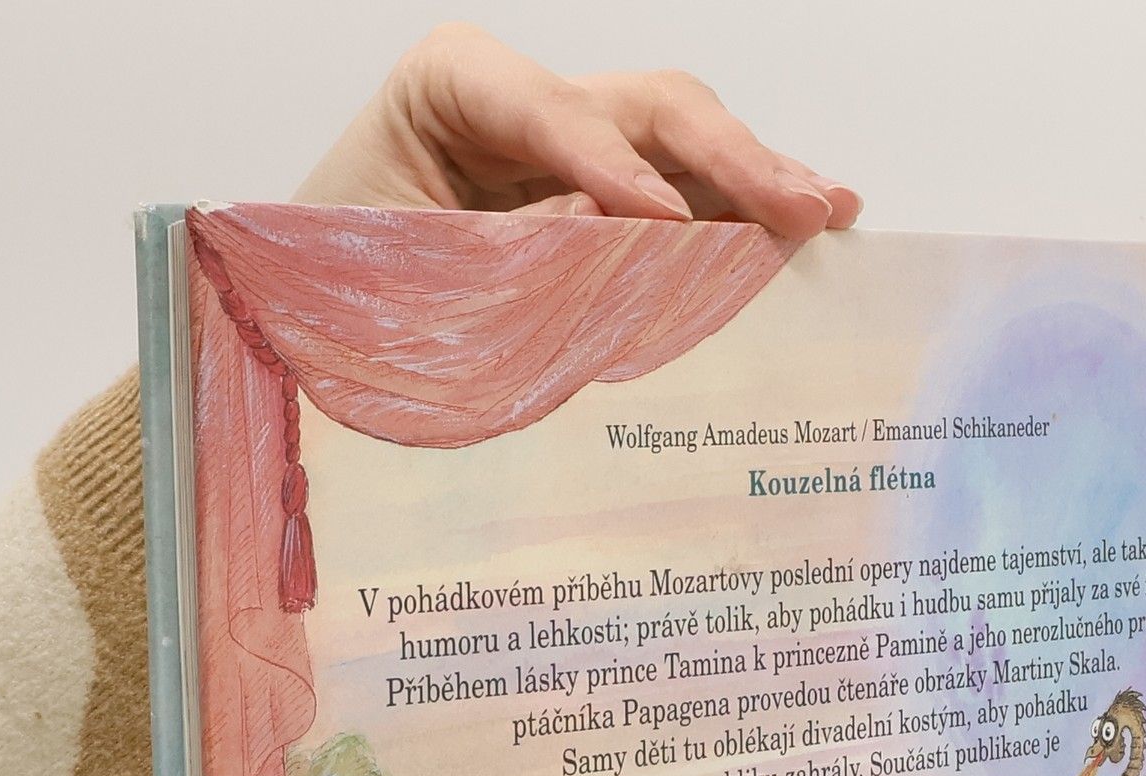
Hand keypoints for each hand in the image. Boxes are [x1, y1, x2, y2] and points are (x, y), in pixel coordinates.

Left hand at [297, 24, 860, 238]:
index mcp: (452, 88)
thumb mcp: (404, 276)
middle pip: (646, 108)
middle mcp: (528, 102)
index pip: (552, 113)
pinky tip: (809, 226)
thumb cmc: (344, 288)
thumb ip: (504, 253)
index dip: (613, 167)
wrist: (318, 318)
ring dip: (760, 177)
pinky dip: (745, 213)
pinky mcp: (607, 197)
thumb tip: (615, 236)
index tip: (665, 223)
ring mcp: (578, 145)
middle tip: (797, 208)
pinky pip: (687, 194)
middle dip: (726, 158)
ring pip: (684, 141)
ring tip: (828, 212)